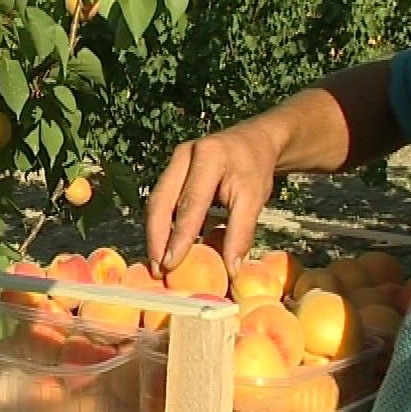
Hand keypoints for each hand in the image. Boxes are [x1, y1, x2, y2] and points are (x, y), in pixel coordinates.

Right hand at [145, 120, 279, 277]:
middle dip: (156, 237)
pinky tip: (163, 247)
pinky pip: (160, 201)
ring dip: (155, 234)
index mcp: (209, 156)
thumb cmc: (255, 169)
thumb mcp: (255, 198)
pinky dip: (160, 225)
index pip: (190, 202)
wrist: (253, 141)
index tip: (171, 264)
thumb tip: (231, 270)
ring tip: (157, 263)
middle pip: (161, 201)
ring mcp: (174, 161)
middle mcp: (185, 155)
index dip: (179, 236)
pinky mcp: (171, 171)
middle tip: (157, 268)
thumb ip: (241, 233)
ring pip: (155, 201)